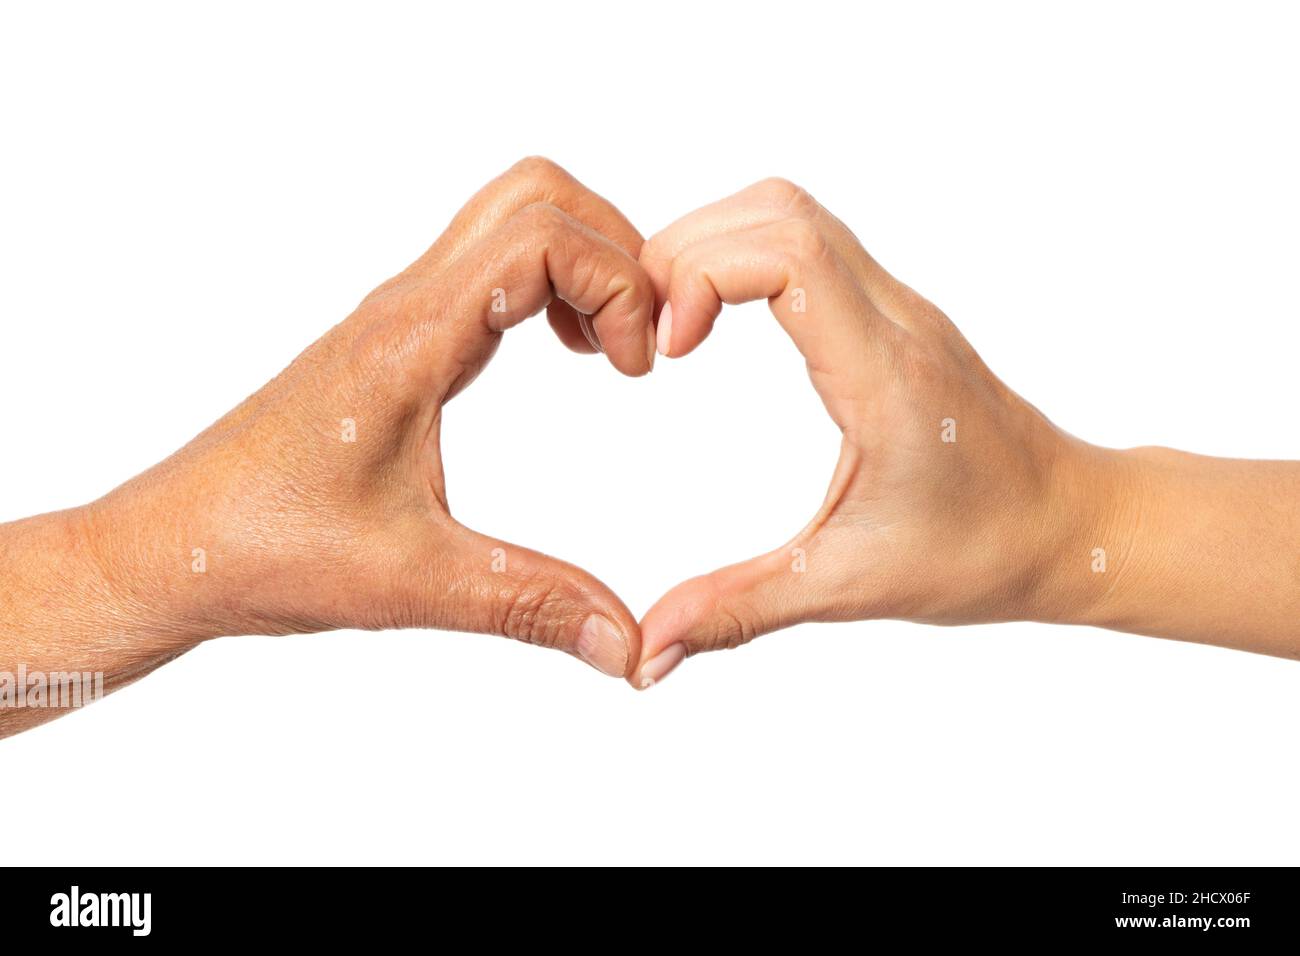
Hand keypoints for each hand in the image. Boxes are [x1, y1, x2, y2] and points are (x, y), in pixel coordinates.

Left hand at [83, 157, 654, 677]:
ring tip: (606, 351)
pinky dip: (547, 286)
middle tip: (638, 342)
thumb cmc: (265, 550)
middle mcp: (406, 307)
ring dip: (581, 262)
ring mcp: (399, 316)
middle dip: (614, 250)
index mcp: (413, 343)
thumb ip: (531, 605)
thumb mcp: (412, 582)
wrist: (173, 548)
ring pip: (508, 219)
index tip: (636, 370)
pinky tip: (559, 357)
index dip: (617, 284)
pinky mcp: (397, 340)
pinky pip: (487, 266)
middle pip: (534, 194)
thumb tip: (629, 647)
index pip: (541, 236)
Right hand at [632, 178, 1127, 685]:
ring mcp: (899, 306)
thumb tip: (649, 651)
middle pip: (779, 211)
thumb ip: (740, 610)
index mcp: (887, 374)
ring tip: (672, 320)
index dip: (702, 276)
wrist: (1072, 525)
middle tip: (649, 330)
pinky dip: (745, 256)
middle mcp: (896, 318)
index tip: (669, 350)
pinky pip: (809, 241)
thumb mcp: (847, 587)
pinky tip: (716, 319)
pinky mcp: (893, 312)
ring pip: (793, 212)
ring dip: (714, 244)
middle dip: (688, 251)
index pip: (788, 254)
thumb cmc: (981, 553)